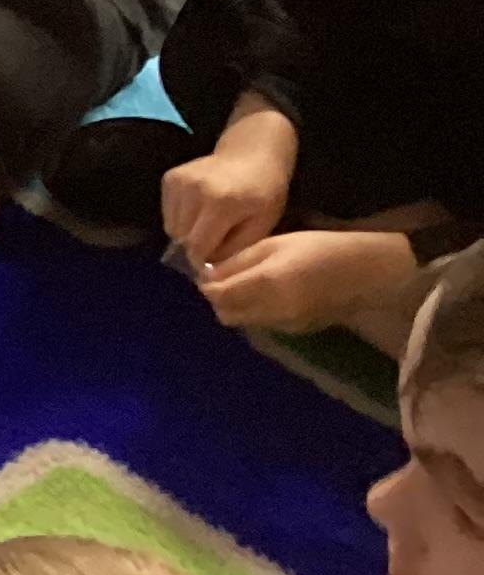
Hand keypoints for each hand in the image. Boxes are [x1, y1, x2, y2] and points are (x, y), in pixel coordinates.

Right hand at [162, 122, 297, 267]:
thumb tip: (210, 269)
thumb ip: (235, 249)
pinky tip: (199, 213)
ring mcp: (179, 181)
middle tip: (212, 248)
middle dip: (194, 248)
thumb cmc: (264, 192)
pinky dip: (180, 219)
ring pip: (171, 225)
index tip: (212, 267)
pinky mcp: (170, 177)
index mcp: (221, 204)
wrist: (251, 152)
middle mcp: (194, 190)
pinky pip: (167, 211)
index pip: (197, 246)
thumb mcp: (261, 224)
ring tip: (207, 229)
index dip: (202, 262)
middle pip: (181, 237)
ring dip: (186, 234)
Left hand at [197, 228, 423, 331]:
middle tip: (224, 276)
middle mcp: (275, 311)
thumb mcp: (274, 244)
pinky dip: (254, 310)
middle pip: (227, 314)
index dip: (207, 283)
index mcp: (268, 284)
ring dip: (235, 305)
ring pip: (244, 321)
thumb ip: (238, 261)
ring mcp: (288, 325)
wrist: (367, 271)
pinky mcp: (298, 330)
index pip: (218, 295)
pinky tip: (265, 292)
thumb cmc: (320, 247)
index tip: (208, 269)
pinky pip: (263, 323)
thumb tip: (208, 275)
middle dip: (218, 297)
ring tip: (244, 281)